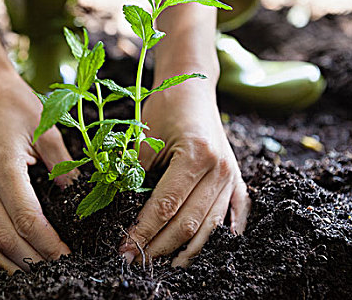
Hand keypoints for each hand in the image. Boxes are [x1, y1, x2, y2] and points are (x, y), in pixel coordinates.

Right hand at [0, 68, 71, 272]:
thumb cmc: (16, 103)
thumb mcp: (48, 128)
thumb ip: (64, 166)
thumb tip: (81, 198)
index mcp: (3, 168)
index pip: (27, 219)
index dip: (49, 244)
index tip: (72, 256)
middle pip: (6, 239)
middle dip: (36, 261)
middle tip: (64, 270)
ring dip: (17, 261)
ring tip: (44, 271)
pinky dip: (4, 248)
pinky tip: (21, 255)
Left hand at [119, 80, 250, 266]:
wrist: (193, 86)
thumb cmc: (166, 107)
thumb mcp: (144, 136)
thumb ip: (133, 172)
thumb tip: (117, 209)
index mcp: (196, 156)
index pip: (166, 206)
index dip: (144, 231)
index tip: (125, 249)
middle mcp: (219, 170)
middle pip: (189, 222)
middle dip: (160, 246)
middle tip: (137, 259)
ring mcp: (230, 175)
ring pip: (210, 225)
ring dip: (187, 249)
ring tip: (166, 264)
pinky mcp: (234, 178)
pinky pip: (233, 214)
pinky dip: (220, 235)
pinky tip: (206, 249)